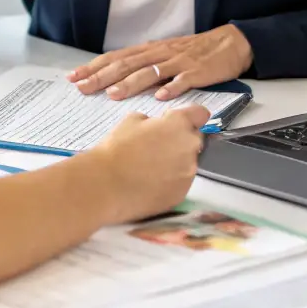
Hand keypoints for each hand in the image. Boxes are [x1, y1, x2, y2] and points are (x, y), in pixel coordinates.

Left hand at [68, 26, 253, 101]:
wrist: (229, 43)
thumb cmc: (193, 52)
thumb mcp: (164, 55)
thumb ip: (144, 67)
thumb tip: (117, 81)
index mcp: (150, 51)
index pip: (117, 58)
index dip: (95, 67)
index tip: (74, 77)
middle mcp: (160, 54)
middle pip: (127, 64)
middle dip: (103, 76)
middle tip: (82, 87)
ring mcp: (178, 62)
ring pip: (150, 72)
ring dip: (131, 83)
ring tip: (114, 94)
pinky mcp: (197, 71)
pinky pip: (183, 80)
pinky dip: (171, 88)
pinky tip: (161, 97)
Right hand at [90, 106, 209, 223]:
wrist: (106, 184)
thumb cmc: (116, 149)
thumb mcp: (131, 120)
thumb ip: (153, 121)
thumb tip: (157, 127)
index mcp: (179, 124)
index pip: (200, 114)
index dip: (191, 116)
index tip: (180, 122)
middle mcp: (190, 147)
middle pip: (195, 140)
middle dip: (181, 140)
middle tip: (158, 147)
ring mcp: (188, 173)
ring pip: (188, 163)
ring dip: (176, 162)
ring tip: (151, 168)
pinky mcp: (182, 193)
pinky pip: (181, 182)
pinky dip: (170, 181)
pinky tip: (151, 182)